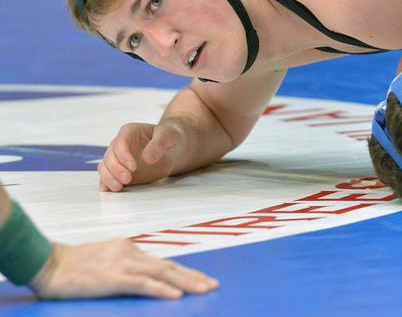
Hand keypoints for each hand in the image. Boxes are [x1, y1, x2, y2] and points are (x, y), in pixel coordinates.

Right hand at [29, 240, 217, 299]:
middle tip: (214, 285)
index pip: (162, 262)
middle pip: (169, 265)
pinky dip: (161, 290)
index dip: (184, 271)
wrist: (46, 263)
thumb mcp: (104, 258)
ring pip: (162, 273)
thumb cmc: (71, 266)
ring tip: (205, 290)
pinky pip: (142, 284)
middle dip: (193, 276)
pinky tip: (176, 296)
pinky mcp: (112, 278)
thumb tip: (145, 276)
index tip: (202, 279)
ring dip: (186, 282)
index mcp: (128, 248)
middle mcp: (130, 252)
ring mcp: (122, 264)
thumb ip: (124, 264)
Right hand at [99, 122, 184, 191]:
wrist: (171, 150)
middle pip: (110, 156)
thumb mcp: (169, 137)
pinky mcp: (118, 171)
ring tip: (118, 187)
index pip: (120, 142)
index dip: (123, 155)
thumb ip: (158, 145)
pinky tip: (108, 189)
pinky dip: (105, 182)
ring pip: (105, 166)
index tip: (133, 167)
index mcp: (129, 132)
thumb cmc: (169, 139)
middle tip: (127, 179)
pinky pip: (107, 176)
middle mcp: (119, 144)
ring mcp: (117, 158)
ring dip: (108, 177)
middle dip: (116, 169)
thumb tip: (147, 158)